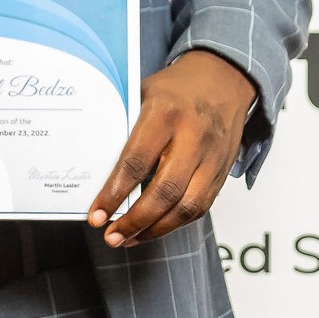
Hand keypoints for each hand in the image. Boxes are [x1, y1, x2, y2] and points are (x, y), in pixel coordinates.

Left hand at [87, 51, 257, 248]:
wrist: (224, 78)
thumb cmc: (176, 88)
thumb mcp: (144, 93)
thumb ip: (124, 125)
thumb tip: (93, 165)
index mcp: (166, 113)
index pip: (136, 161)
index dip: (114, 193)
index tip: (96, 215)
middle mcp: (193, 136)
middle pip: (165, 191)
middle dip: (134, 220)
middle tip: (111, 236)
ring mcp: (212, 156)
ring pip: (187, 206)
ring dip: (155, 230)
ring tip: (128, 239)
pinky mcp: (223, 171)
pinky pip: (201, 206)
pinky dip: (175, 223)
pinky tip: (153, 229)